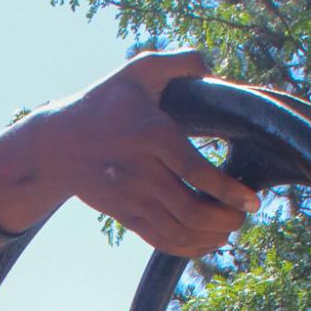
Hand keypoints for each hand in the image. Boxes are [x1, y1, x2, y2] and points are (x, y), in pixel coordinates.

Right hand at [0, 50, 259, 259]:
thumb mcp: (137, 72)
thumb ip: (176, 62)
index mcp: (152, 136)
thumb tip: (209, 65)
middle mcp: (143, 172)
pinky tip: (207, 243)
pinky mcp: (125, 216)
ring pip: (178, 230)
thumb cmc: (103, 104)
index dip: (228, 190)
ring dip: (209, 236)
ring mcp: (132, 198)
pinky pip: (160, 240)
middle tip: (245, 215)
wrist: (58, 146)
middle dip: (225, 218)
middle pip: (190, 209)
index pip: (196, 171)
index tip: (253, 199)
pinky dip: (187, 248)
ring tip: (229, 229)